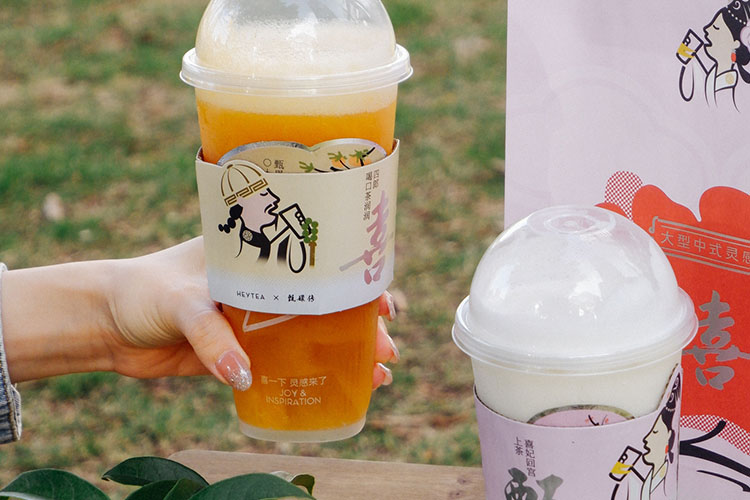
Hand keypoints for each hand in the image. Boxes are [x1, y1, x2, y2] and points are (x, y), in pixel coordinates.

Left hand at [104, 237, 399, 389]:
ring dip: (344, 353)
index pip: (318, 262)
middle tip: (386, 349)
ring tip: (377, 374)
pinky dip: (310, 375)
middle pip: (325, 304)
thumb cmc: (141, 290)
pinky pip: (283, 363)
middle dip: (360, 326)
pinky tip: (336, 389)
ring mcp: (253, 320)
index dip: (355, 280)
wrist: (104, 321)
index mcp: (255, 256)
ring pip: (311, 335)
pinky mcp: (239, 351)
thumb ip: (211, 336)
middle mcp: (262, 286)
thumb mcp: (181, 301)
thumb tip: (243, 376)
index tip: (382, 300)